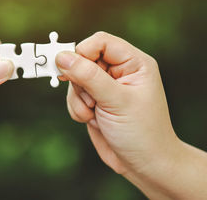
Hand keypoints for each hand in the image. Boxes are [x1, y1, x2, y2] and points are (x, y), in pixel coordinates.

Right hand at [56, 31, 178, 175]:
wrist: (145, 164)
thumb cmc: (141, 132)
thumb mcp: (115, 101)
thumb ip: (88, 76)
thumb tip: (62, 57)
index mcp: (134, 63)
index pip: (101, 42)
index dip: (82, 51)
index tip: (69, 68)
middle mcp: (119, 71)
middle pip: (84, 59)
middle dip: (80, 81)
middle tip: (89, 99)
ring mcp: (105, 87)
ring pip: (75, 79)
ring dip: (78, 98)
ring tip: (93, 114)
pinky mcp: (95, 101)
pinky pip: (73, 96)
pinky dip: (77, 108)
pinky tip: (92, 120)